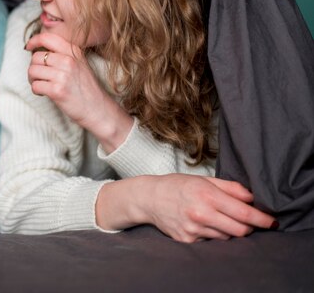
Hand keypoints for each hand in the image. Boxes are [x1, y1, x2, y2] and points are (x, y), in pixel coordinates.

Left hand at [25, 33, 132, 150]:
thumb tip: (37, 51)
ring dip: (32, 79)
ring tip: (41, 85)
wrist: (98, 109)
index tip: (28, 47)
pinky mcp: (57, 91)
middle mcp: (68, 61)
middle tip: (39, 76)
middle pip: (36, 57)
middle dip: (33, 67)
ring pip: (32, 71)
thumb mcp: (80, 64)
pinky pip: (35, 85)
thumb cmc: (86, 88)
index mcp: (73, 51)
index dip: (33, 41)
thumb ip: (63, 55)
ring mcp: (63, 76)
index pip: (47, 37)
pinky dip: (36, 90)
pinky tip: (43, 93)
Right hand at [97, 174, 276, 241]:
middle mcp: (201, 214)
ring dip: (230, 230)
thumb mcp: (204, 180)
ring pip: (226, 237)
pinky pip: (211, 241)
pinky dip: (213, 234)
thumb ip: (230, 188)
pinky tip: (203, 223)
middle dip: (248, 226)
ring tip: (219, 218)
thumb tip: (252, 197)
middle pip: (239, 230)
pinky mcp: (187, 240)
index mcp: (207, 196)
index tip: (272, 221)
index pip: (244, 213)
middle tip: (248, 220)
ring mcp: (193, 229)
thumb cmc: (178, 186)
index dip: (262, 219)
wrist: (149, 198)